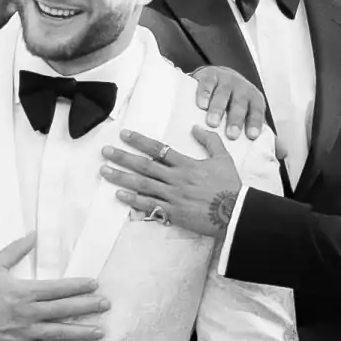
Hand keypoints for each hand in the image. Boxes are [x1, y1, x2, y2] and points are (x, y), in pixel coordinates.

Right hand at [0, 235, 107, 340]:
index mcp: (24, 291)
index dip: (79, 286)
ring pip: (58, 333)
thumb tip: (32, 235)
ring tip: (99, 332)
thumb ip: (16, 250)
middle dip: (88, 307)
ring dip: (81, 332)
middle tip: (106, 305)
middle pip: (64, 310)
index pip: (58, 288)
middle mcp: (27, 313)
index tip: (95, 284)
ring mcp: (23, 332)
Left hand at [102, 126, 244, 238]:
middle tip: (105, 151)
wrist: (235, 212)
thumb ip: (210, 141)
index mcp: (187, 164)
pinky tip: (119, 194)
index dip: (140, 140)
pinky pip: (150, 205)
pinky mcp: (173, 212)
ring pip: (143, 184)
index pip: (159, 148)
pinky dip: (134, 200)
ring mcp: (173, 196)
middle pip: (145, 165)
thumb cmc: (230, 185)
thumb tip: (196, 127)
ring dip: (122, 177)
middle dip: (123, 157)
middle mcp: (176, 178)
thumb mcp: (223, 158)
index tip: (125, 134)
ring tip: (104, 171)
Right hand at [190, 65, 270, 140]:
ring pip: (222, 94)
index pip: (257, 111)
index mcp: (254, 99)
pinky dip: (204, 94)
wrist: (220, 76)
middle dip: (236, 120)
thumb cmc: (236, 101)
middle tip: (232, 135)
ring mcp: (225, 81)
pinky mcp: (209, 76)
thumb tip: (282, 153)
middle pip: (240, 104)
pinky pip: (207, 84)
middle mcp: (241, 89)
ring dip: (218, 109)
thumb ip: (265, 134)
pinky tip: (201, 105)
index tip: (252, 136)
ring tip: (212, 123)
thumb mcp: (252, 115)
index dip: (256, 123)